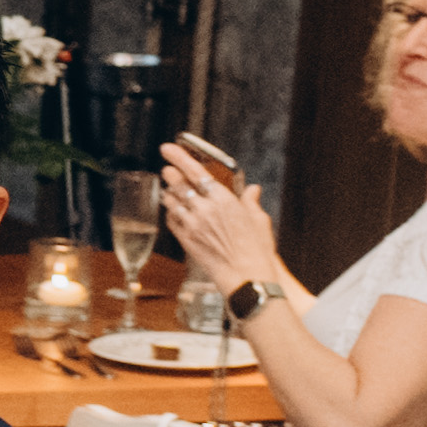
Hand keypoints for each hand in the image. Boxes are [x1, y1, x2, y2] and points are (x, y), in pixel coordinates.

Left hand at [155, 143, 283, 294]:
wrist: (247, 277)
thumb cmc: (256, 251)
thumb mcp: (259, 221)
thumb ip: (250, 202)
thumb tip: (252, 190)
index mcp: (224, 200)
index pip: (197, 172)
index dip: (179, 158)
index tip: (169, 149)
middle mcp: (205, 210)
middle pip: (179, 185)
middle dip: (171, 175)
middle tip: (167, 170)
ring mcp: (193, 225)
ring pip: (172, 203)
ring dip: (168, 193)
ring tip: (168, 189)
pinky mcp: (186, 241)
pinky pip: (172, 222)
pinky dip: (170, 214)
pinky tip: (172, 212)